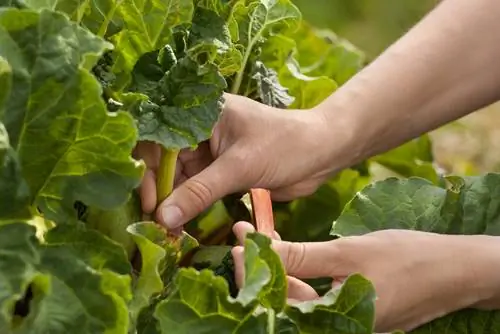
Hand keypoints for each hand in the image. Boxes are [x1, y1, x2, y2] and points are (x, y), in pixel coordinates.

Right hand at [134, 93, 349, 229]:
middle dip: (159, 190)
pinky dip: (189, 206)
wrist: (322, 154)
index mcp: (201, 114)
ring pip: (179, 178)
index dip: (148, 168)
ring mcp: (210, 153)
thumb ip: (200, 191)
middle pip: (164, 161)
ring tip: (166, 228)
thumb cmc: (285, 146)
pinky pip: (196, 189)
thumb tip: (163, 217)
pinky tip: (181, 224)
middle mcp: (200, 131)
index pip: (159, 137)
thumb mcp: (240, 166)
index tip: (150, 200)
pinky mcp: (221, 172)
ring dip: (173, 202)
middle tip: (156, 221)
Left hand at [230, 221, 499, 331]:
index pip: (276, 302)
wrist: (455, 271)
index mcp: (332, 324)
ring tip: (262, 238)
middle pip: (283, 301)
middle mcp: (334, 329)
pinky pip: (316, 295)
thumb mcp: (348, 253)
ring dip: (280, 267)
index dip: (252, 271)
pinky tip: (290, 252)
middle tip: (244, 235)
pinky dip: (301, 273)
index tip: (238, 241)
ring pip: (298, 296)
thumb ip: (302, 256)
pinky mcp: (351, 312)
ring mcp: (343, 323)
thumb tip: (259, 249)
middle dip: (262, 266)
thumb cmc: (407, 260)